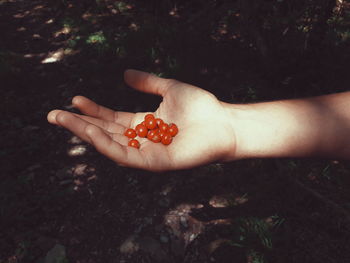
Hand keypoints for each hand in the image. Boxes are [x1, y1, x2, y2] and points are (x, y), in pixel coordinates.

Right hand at [47, 70, 236, 170]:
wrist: (223, 123)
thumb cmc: (201, 107)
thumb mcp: (170, 88)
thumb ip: (148, 83)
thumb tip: (125, 73)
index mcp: (144, 124)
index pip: (112, 119)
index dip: (93, 111)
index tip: (75, 99)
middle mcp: (142, 139)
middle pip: (105, 133)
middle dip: (79, 125)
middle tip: (53, 114)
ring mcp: (146, 153)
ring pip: (110, 145)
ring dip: (86, 134)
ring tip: (64, 120)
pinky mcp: (153, 163)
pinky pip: (125, 156)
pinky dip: (106, 146)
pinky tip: (91, 134)